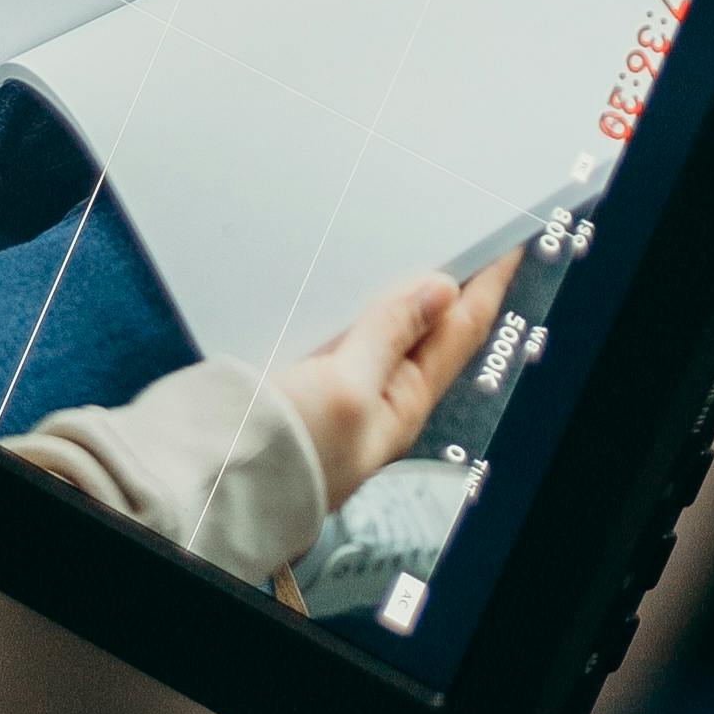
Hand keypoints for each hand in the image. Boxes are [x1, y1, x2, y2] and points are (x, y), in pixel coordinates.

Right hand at [276, 249, 524, 509]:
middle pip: (427, 327)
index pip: (461, 331)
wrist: (205, 482)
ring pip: (383, 325)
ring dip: (398, 286)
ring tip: (416, 244)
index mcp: (402, 405)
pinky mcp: (302, 379)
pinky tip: (348, 279)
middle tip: (466, 232)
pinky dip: (352, 300)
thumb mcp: (345, 389)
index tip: (508, 241)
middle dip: (448, 280)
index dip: (488, 283)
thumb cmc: (277, 457)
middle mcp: (377, 396)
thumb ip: (390, 336)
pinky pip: (341, 330)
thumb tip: (440, 291)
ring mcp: (339, 387)